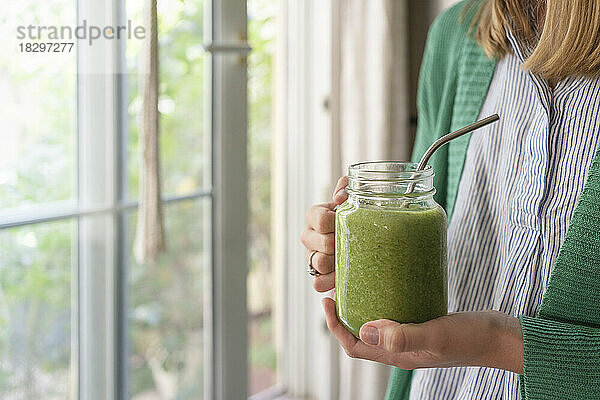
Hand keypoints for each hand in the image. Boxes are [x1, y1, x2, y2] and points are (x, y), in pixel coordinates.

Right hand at [300, 176, 348, 291]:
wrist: (359, 237)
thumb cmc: (353, 217)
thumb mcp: (350, 200)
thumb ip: (345, 189)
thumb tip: (341, 196)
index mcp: (314, 216)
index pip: (322, 220)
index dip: (336, 224)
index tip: (347, 223)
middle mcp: (308, 236)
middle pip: (323, 243)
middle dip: (340, 244)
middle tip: (354, 242)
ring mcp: (311, 257)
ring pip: (319, 264)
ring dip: (336, 263)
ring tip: (349, 259)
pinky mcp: (316, 276)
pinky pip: (317, 284)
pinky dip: (330, 282)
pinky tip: (342, 277)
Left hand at [323, 298, 523, 373]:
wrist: (502, 338)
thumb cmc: (472, 339)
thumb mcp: (436, 335)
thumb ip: (402, 336)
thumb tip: (365, 329)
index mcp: (399, 356)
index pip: (356, 347)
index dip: (336, 327)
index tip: (327, 302)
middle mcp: (402, 349)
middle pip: (363, 337)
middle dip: (345, 316)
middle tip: (338, 289)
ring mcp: (413, 338)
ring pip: (378, 327)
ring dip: (363, 309)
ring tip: (357, 284)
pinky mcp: (424, 325)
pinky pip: (396, 317)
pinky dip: (385, 304)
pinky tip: (388, 285)